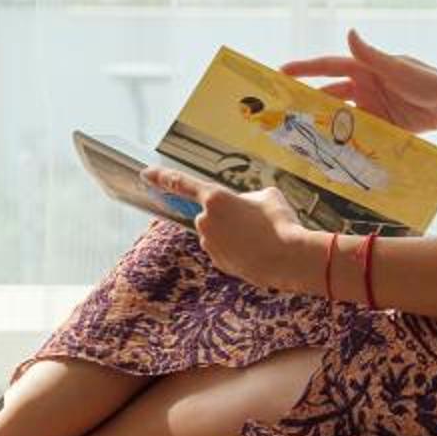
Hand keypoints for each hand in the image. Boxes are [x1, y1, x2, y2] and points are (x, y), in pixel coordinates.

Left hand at [144, 168, 317, 294]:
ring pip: (218, 231)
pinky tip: (257, 250)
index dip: (162, 176)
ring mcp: (210, 244)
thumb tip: (243, 206)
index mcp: (215, 198)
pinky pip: (224, 248)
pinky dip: (237, 248)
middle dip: (228, 213)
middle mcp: (206, 221)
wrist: (290, 260)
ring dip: (234, 232)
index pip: (182, 183)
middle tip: (254, 219)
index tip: (146, 174)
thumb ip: (246, 197)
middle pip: (210, 211)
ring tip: (260, 236)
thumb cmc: (280, 223)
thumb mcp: (268, 195)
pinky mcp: (218, 261)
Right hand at [277, 28, 436, 133]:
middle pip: (328, 95)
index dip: (304, 69)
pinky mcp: (381, 126)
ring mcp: (371, 108)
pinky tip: (332, 153)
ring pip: (339, 118)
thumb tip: (349, 33)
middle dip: (307, 102)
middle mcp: (363, 88)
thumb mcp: (398, 68)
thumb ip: (372, 55)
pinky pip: (358, 135)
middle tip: (283, 112)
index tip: (280, 72)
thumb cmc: (427, 81)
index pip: (327, 67)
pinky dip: (345, 143)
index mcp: (364, 69)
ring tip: (302, 138)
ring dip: (324, 126)